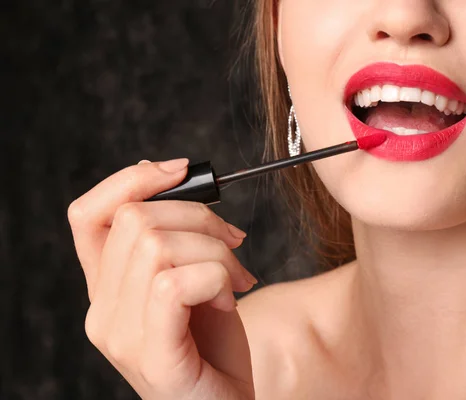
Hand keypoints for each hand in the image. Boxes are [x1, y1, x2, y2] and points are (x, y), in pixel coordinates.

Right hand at [68, 158, 255, 399]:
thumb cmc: (214, 346)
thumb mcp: (191, 280)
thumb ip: (174, 238)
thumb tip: (174, 178)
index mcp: (106, 287)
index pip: (88, 214)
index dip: (130, 180)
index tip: (179, 170)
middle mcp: (100, 309)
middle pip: (135, 220)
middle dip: (200, 217)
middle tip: (233, 242)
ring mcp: (119, 335)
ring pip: (158, 246)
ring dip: (216, 251)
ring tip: (236, 279)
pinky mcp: (151, 355)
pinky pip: (174, 284)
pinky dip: (216, 278)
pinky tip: (229, 299)